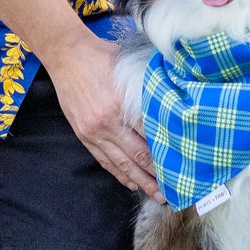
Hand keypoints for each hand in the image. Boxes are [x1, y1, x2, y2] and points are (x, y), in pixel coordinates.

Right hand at [48, 34, 158, 201]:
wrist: (67, 56)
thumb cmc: (100, 56)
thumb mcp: (128, 67)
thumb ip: (147, 85)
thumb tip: (171, 94)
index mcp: (121, 104)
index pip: (150, 134)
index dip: (166, 150)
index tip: (182, 162)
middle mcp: (107, 123)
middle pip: (138, 155)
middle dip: (156, 175)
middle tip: (174, 189)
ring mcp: (94, 132)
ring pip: (121, 163)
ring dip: (140, 181)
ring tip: (156, 194)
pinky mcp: (84, 136)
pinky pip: (104, 160)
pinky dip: (118, 173)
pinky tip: (131, 182)